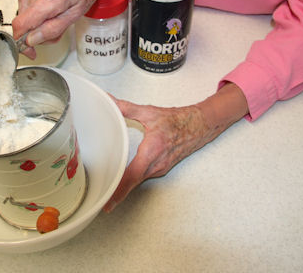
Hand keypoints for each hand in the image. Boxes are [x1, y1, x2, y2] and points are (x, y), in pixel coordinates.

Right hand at [12, 0, 103, 57]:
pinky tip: (47, 12)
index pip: (22, 24)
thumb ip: (52, 30)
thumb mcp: (74, 16)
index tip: (30, 51)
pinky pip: (24, 13)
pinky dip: (34, 18)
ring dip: (36, 27)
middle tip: (54, 31)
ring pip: (23, 20)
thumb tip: (31, 40)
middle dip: (35, 35)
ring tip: (53, 19)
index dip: (22, 42)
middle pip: (23, 25)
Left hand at [104, 83, 247, 211]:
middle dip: (118, 193)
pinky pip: (144, 177)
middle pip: (133, 182)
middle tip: (102, 201)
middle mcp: (157, 164)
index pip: (133, 175)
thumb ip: (126, 108)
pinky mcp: (161, 168)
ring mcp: (160, 168)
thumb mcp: (149, 113)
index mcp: (152, 150)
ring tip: (108, 192)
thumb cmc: (178, 121)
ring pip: (138, 181)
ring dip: (124, 187)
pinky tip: (123, 180)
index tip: (109, 202)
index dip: (120, 190)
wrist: (199, 126)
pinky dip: (133, 180)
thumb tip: (110, 101)